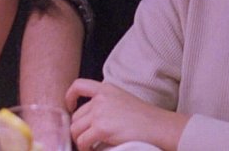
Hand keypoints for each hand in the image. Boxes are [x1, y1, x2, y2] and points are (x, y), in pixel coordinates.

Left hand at [65, 79, 186, 150]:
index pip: (79, 85)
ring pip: (75, 130)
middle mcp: (101, 98)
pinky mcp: (102, 128)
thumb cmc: (145, 118)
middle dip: (79, 130)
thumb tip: (90, 119)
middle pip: (76, 116)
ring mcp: (100, 112)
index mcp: (107, 89)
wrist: (158, 127)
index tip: (70, 107)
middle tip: (86, 140)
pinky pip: (83, 142)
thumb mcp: (123, 100)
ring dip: (81, 141)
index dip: (69, 96)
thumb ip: (106, 103)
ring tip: (90, 147)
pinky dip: (85, 149)